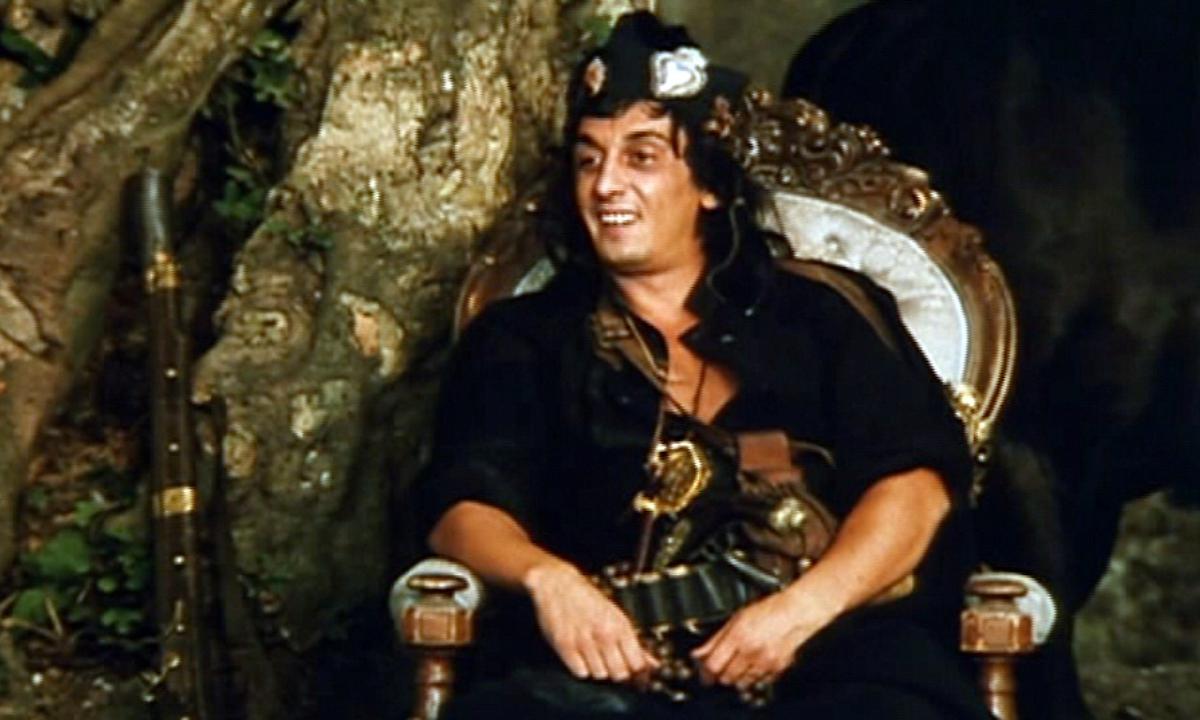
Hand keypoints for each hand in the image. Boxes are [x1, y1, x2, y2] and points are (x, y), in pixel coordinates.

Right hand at [524, 560, 658, 682]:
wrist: (557, 584)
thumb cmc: (586, 598)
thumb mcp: (615, 616)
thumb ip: (634, 643)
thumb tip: (652, 663)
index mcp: (619, 625)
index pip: (637, 663)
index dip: (638, 673)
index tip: (636, 674)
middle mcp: (603, 634)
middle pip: (619, 673)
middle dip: (618, 672)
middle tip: (613, 663)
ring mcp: (584, 641)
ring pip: (600, 674)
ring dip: (599, 669)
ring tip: (594, 655)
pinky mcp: (565, 646)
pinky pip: (580, 672)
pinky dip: (581, 668)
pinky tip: (581, 656)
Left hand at [691, 588, 832, 688]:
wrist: (796, 613)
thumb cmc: (769, 610)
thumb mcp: (736, 619)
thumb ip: (716, 639)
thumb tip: (700, 653)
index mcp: (738, 637)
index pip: (714, 665)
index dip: (706, 672)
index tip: (704, 673)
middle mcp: (751, 651)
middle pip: (727, 678)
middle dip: (720, 674)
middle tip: (720, 667)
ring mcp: (765, 662)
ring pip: (742, 683)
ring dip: (736, 678)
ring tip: (738, 665)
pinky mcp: (777, 668)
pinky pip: (759, 681)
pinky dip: (753, 677)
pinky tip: (753, 665)